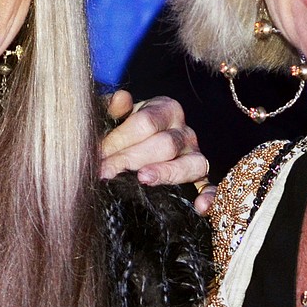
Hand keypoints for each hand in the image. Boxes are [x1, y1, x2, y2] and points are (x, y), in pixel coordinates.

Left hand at [101, 92, 213, 211]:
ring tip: (143, 179)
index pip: (146, 122)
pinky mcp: (200, 178)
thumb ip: (114, 107)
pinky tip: (200, 207)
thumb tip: (121, 100)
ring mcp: (195, 155)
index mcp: (166, 109)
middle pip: (165, 144)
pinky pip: (209, 187)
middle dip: (132, 159)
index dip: (120, 138)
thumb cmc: (125, 129)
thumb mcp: (117, 114)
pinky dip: (209, 196)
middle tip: (105, 172)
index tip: (98, 153)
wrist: (141, 146)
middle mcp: (184, 131)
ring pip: (189, 164)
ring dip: (165, 173)